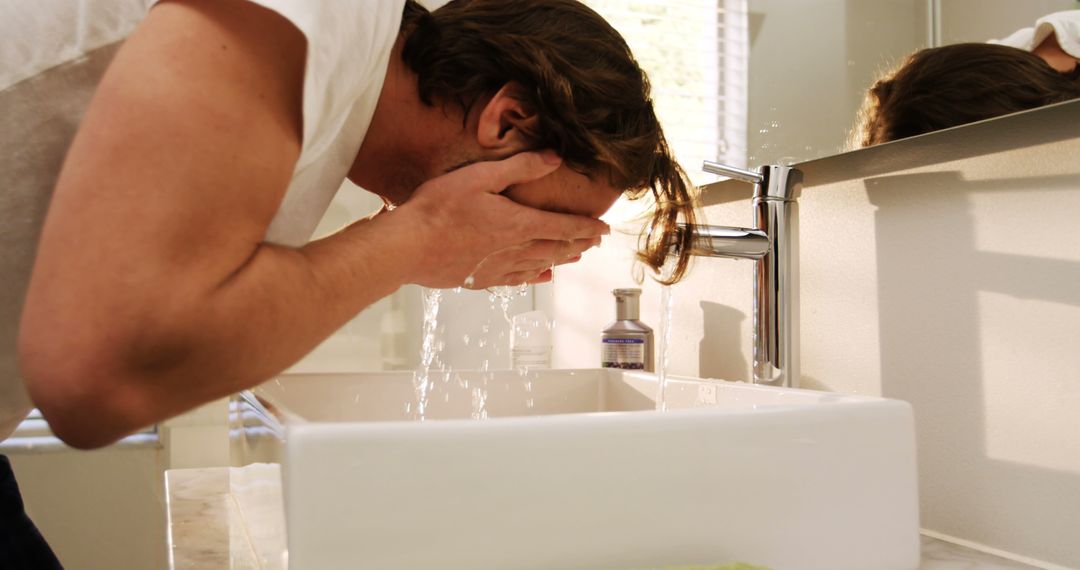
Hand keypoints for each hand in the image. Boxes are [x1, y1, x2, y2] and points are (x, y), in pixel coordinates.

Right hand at [390, 151, 609, 288]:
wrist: (408, 247)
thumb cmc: (439, 208)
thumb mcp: (480, 176)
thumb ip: (520, 167)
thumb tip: (554, 158)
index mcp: (519, 224)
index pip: (564, 226)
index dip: (587, 227)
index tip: (605, 227)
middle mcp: (515, 250)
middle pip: (557, 248)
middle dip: (580, 243)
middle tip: (596, 241)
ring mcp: (498, 268)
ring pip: (541, 265)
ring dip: (562, 259)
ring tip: (576, 255)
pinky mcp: (481, 279)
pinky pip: (518, 279)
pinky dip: (535, 276)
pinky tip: (541, 276)